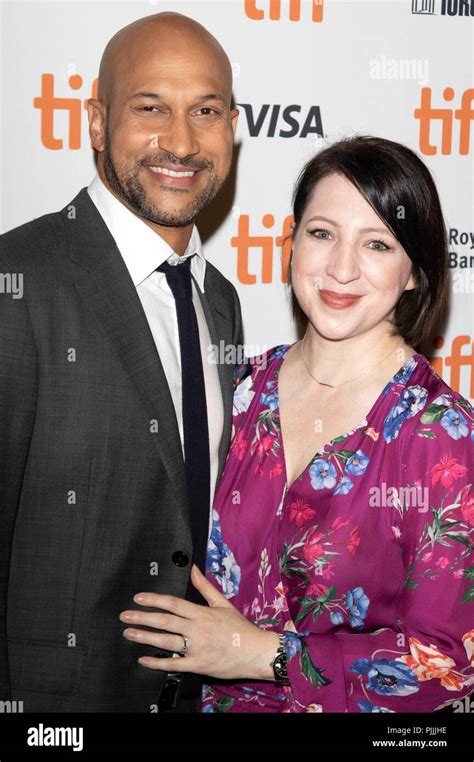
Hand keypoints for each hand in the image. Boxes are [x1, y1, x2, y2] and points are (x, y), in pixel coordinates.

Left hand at [119, 564, 279, 679]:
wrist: (256, 652)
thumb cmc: (240, 628)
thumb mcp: (223, 603)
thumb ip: (205, 586)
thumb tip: (193, 569)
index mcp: (202, 613)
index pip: (173, 603)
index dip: (154, 600)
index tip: (138, 598)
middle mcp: (197, 630)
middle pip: (165, 622)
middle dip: (143, 618)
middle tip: (125, 616)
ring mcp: (197, 649)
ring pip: (166, 642)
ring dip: (145, 638)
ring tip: (129, 634)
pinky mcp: (198, 665)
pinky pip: (174, 664)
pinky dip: (157, 663)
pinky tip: (144, 659)